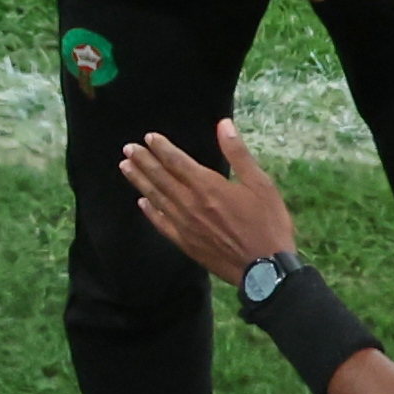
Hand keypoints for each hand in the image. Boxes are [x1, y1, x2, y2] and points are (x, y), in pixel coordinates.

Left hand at [123, 119, 307, 281]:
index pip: (177, 162)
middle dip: (143, 161)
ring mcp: (184, 225)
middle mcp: (190, 204)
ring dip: (140, 181)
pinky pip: (162, 224)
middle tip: (127, 149)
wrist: (265, 268)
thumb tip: (223, 125)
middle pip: (160, 178)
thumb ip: (238, 153)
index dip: (161, 148)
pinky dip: (150, 212)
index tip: (148, 137)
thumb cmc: (267, 223)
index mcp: (208, 186)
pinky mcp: (185, 243)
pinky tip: (142, 203)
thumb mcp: (260, 183)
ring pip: (156, 198)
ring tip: (125, 167)